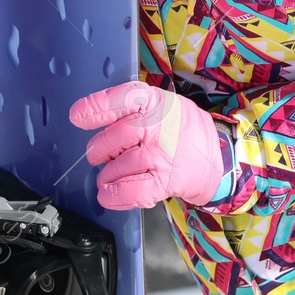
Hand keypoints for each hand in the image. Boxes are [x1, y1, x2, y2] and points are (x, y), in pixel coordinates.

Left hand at [69, 81, 225, 209]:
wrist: (217, 156)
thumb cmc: (179, 128)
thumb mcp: (159, 103)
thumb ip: (127, 106)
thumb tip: (85, 115)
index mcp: (154, 101)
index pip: (120, 100)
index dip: (95, 108)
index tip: (77, 117)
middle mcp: (157, 127)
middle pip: (111, 139)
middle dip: (99, 150)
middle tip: (103, 153)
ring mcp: (161, 156)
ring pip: (116, 167)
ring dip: (106, 175)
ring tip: (112, 172)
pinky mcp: (164, 182)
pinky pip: (130, 191)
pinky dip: (113, 195)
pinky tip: (108, 193)